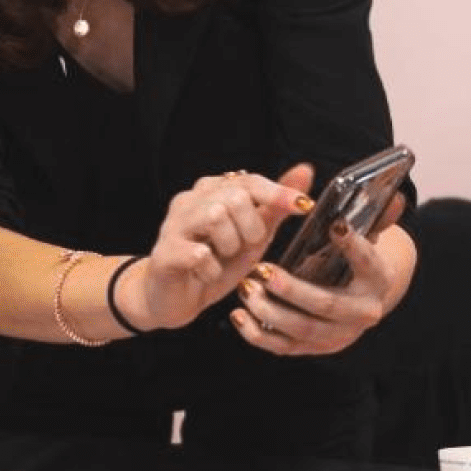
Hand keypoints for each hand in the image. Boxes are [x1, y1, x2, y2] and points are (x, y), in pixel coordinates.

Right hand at [124, 165, 313, 330]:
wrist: (176, 298)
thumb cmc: (215, 262)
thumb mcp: (253, 235)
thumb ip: (275, 206)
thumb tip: (305, 171)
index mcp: (212, 191)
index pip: (249, 181)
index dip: (278, 192)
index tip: (304, 205)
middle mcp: (190, 200)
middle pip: (235, 197)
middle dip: (250, 228)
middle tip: (243, 246)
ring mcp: (173, 225)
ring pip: (215, 216)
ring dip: (230, 245)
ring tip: (222, 257)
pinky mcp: (165, 252)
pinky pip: (199, 253)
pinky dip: (212, 269)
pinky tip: (206, 273)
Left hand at [231, 210, 411, 355]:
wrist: (359, 299)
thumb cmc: (356, 262)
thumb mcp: (367, 239)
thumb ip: (376, 217)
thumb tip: (395, 197)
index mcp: (378, 280)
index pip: (368, 262)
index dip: (354, 245)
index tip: (335, 226)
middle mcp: (362, 313)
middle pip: (326, 305)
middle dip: (292, 290)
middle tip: (262, 270)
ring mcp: (339, 335)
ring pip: (302, 329)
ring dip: (269, 311)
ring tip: (246, 288)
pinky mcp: (315, 348)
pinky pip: (284, 346)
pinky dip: (257, 334)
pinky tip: (238, 315)